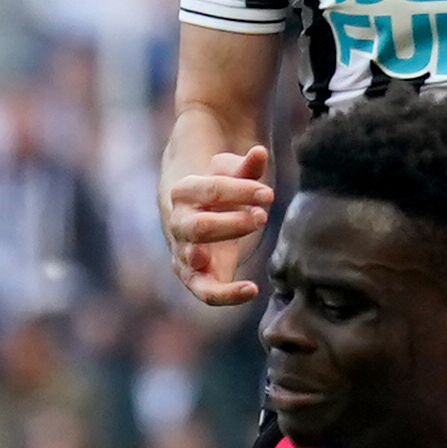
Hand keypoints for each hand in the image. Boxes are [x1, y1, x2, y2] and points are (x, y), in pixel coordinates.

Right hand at [166, 141, 270, 307]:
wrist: (203, 214)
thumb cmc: (221, 192)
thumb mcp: (232, 176)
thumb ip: (246, 168)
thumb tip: (260, 152)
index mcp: (184, 192)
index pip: (208, 190)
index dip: (239, 190)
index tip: (268, 194)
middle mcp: (179, 223)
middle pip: (199, 226)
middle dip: (233, 222)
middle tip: (262, 216)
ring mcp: (184, 252)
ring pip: (194, 258)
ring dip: (223, 253)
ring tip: (247, 242)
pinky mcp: (197, 278)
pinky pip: (206, 292)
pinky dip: (226, 295)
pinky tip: (252, 289)